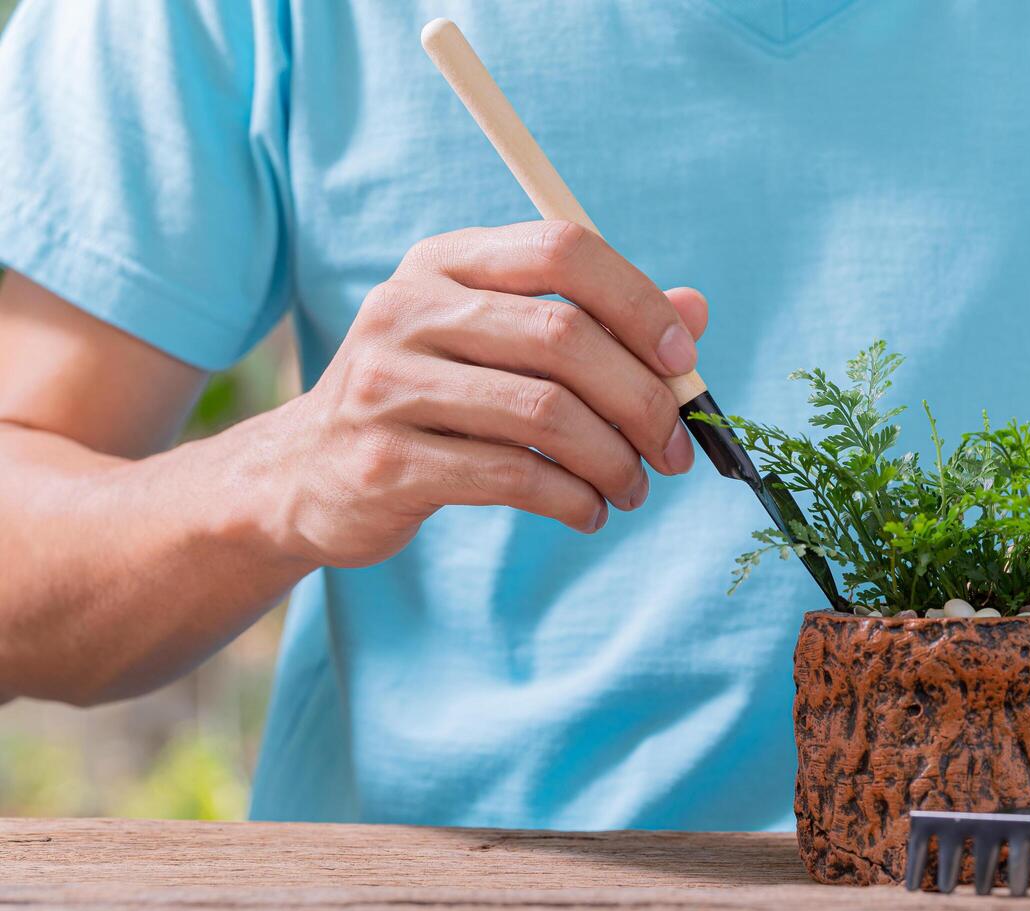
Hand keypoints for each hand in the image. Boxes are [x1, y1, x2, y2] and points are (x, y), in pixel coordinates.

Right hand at [258, 220, 706, 567]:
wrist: (304, 473)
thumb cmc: (429, 399)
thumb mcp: (496, 341)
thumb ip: (593, 321)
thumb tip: (695, 314)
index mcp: (445, 261)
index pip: (561, 249)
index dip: (637, 302)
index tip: (683, 360)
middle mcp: (409, 308)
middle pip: (563, 336)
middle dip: (642, 399)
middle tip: (675, 448)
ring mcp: (389, 385)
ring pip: (544, 413)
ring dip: (614, 459)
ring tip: (635, 487)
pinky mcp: (386, 462)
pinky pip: (511, 476)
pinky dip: (572, 499)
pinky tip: (589, 511)